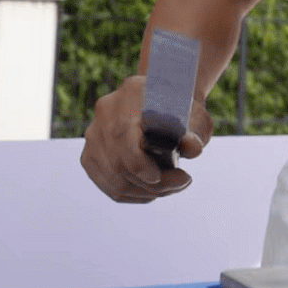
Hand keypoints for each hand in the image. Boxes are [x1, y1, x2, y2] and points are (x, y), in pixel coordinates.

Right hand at [80, 75, 212, 202]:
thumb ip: (196, 132)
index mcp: (131, 93)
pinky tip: (151, 192)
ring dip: (143, 191)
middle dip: (151, 184)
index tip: (158, 177)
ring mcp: (94, 133)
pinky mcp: (90, 154)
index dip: (137, 163)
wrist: (165, 103)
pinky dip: (130, 193)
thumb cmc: (184, 111)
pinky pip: (105, 183)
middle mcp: (106, 111)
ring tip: (170, 188)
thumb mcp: (197, 117)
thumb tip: (192, 148)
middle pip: (118, 162)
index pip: (123, 134)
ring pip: (112, 177)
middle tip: (180, 183)